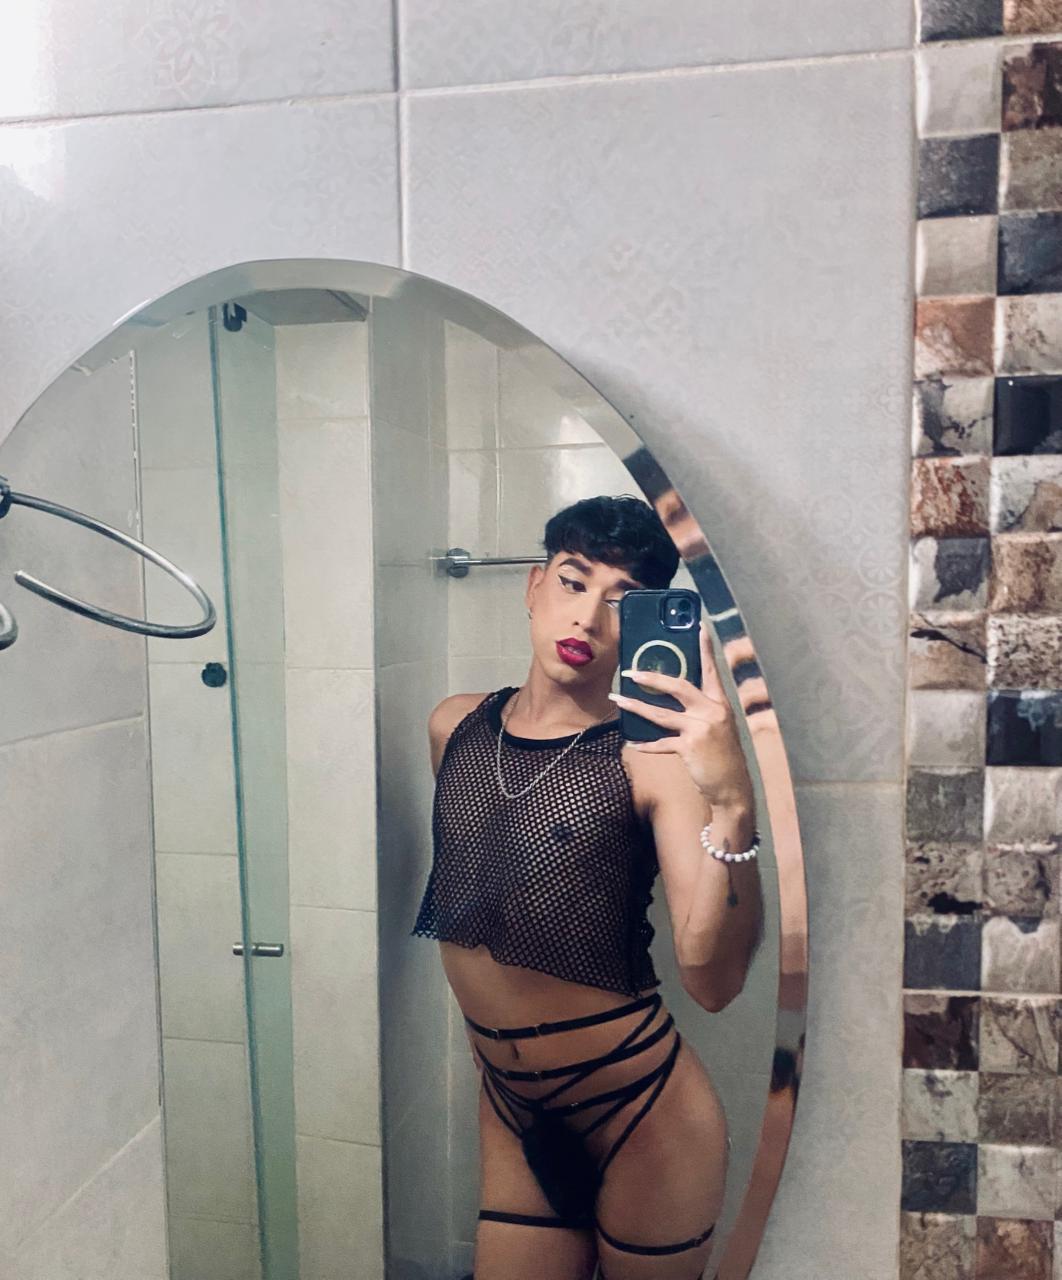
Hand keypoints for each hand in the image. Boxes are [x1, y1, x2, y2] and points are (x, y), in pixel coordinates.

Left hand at [608, 623, 752, 807]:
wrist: (733, 788)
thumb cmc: (723, 757)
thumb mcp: (719, 728)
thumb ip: (701, 712)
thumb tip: (671, 699)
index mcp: (720, 704)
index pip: (712, 670)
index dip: (706, 648)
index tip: (700, 626)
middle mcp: (712, 712)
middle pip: (679, 687)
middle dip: (653, 678)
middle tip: (632, 672)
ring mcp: (700, 729)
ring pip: (661, 714)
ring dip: (636, 706)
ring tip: (618, 698)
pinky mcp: (689, 748)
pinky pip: (661, 743)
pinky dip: (646, 744)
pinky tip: (632, 743)